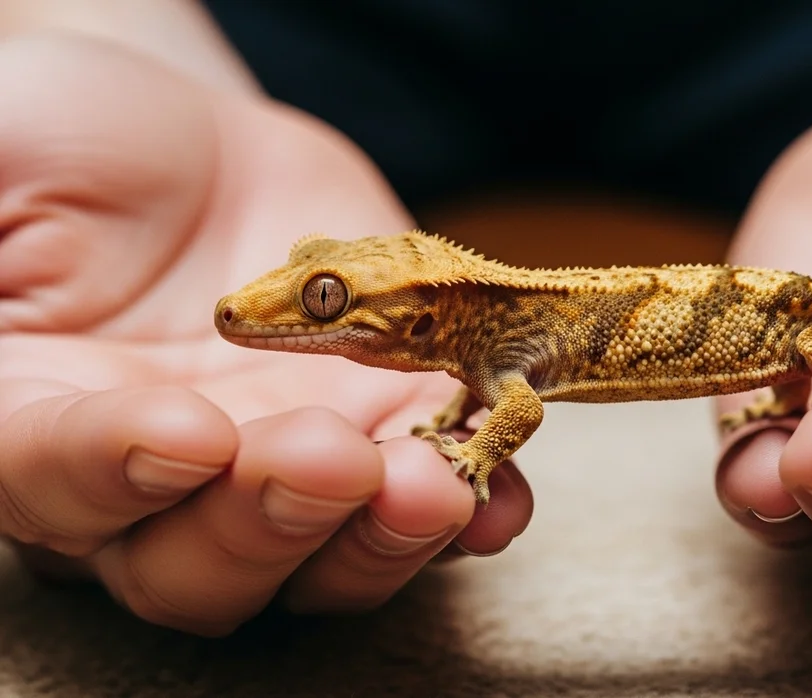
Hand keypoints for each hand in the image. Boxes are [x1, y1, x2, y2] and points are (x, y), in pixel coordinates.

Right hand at [0, 35, 531, 635]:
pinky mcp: (381, 443)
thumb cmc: (77, 149)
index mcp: (36, 417)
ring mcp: (276, 477)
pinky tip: (494, 492)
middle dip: (265, 520)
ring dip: (376, 536)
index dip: (114, 471)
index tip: (183, 430)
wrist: (202, 155)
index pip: (53, 481)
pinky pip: (428, 510)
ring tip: (429, 483)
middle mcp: (155, 483)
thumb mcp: (2, 158)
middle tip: (322, 456)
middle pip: (192, 564)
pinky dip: (470, 513)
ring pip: (318, 562)